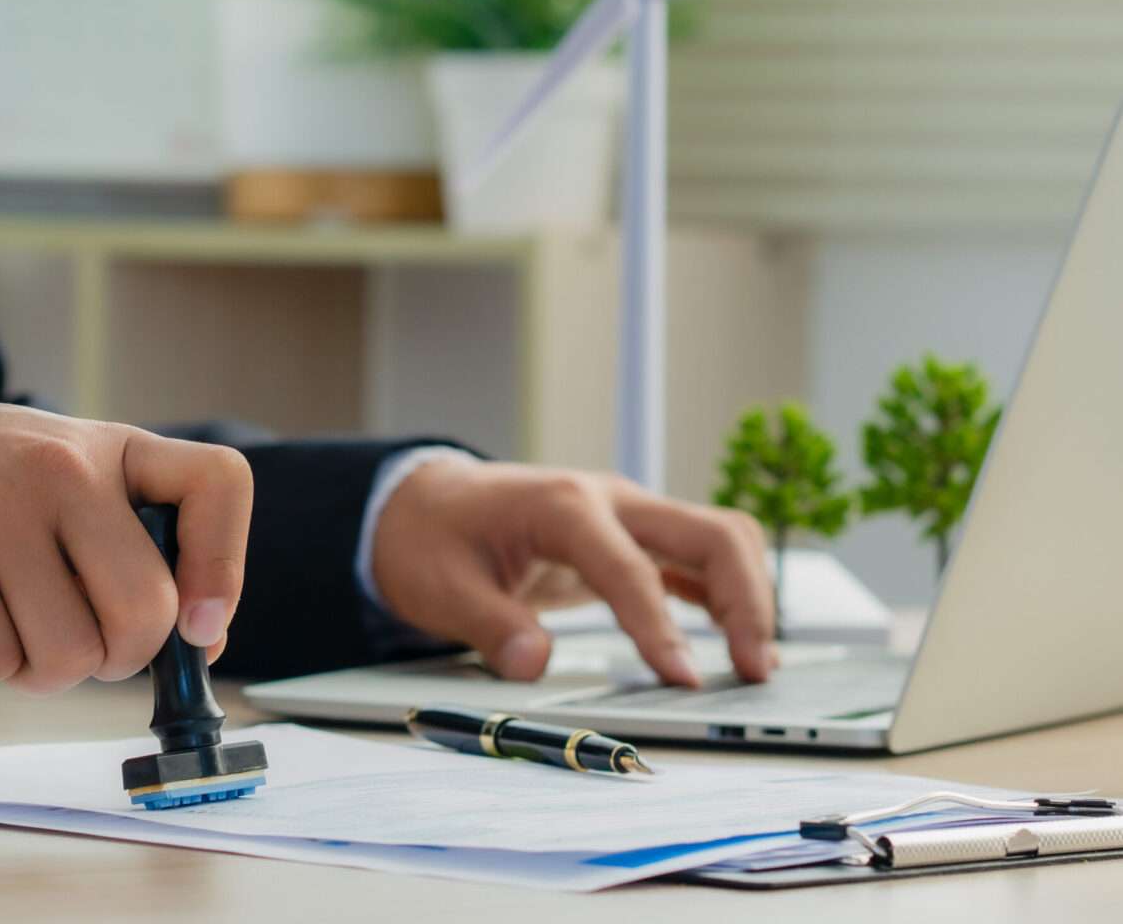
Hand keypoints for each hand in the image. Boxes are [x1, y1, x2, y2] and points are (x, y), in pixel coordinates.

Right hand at [0, 365, 252, 692]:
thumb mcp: (69, 482)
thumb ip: (134, 550)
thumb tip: (201, 644)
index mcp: (112, 448)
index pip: (217, 482)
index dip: (224, 569)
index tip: (198, 626)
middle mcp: (62, 467)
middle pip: (142, 613)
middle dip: (117, 658)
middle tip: (82, 642)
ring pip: (66, 656)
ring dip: (41, 669)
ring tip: (7, 618)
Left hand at [371, 456, 774, 686]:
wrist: (423, 504)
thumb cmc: (431, 540)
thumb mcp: (439, 587)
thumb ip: (489, 624)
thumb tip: (532, 664)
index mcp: (562, 506)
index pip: (630, 568)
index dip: (660, 627)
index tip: (684, 681)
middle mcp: (608, 500)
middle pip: (710, 534)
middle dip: (746, 599)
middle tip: (756, 671)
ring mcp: (626, 515)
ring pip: (718, 540)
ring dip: (749, 595)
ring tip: (758, 665)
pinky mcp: (629, 538)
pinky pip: (696, 560)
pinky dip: (727, 595)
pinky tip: (740, 642)